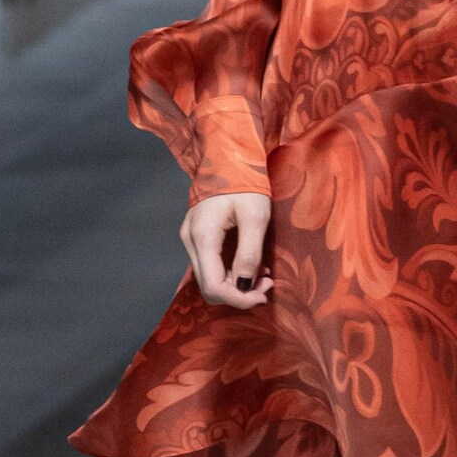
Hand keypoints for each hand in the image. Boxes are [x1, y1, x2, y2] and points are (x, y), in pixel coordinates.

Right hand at [181, 190, 273, 307]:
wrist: (228, 157)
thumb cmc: (244, 182)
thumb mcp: (255, 217)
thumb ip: (249, 254)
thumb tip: (245, 286)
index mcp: (202, 236)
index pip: (213, 286)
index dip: (238, 298)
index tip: (263, 296)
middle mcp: (190, 241)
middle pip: (208, 286)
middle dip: (239, 293)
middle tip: (267, 285)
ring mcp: (190, 239)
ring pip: (209, 278)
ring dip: (236, 283)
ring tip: (263, 274)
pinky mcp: (197, 236)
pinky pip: (211, 265)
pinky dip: (230, 271)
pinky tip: (251, 265)